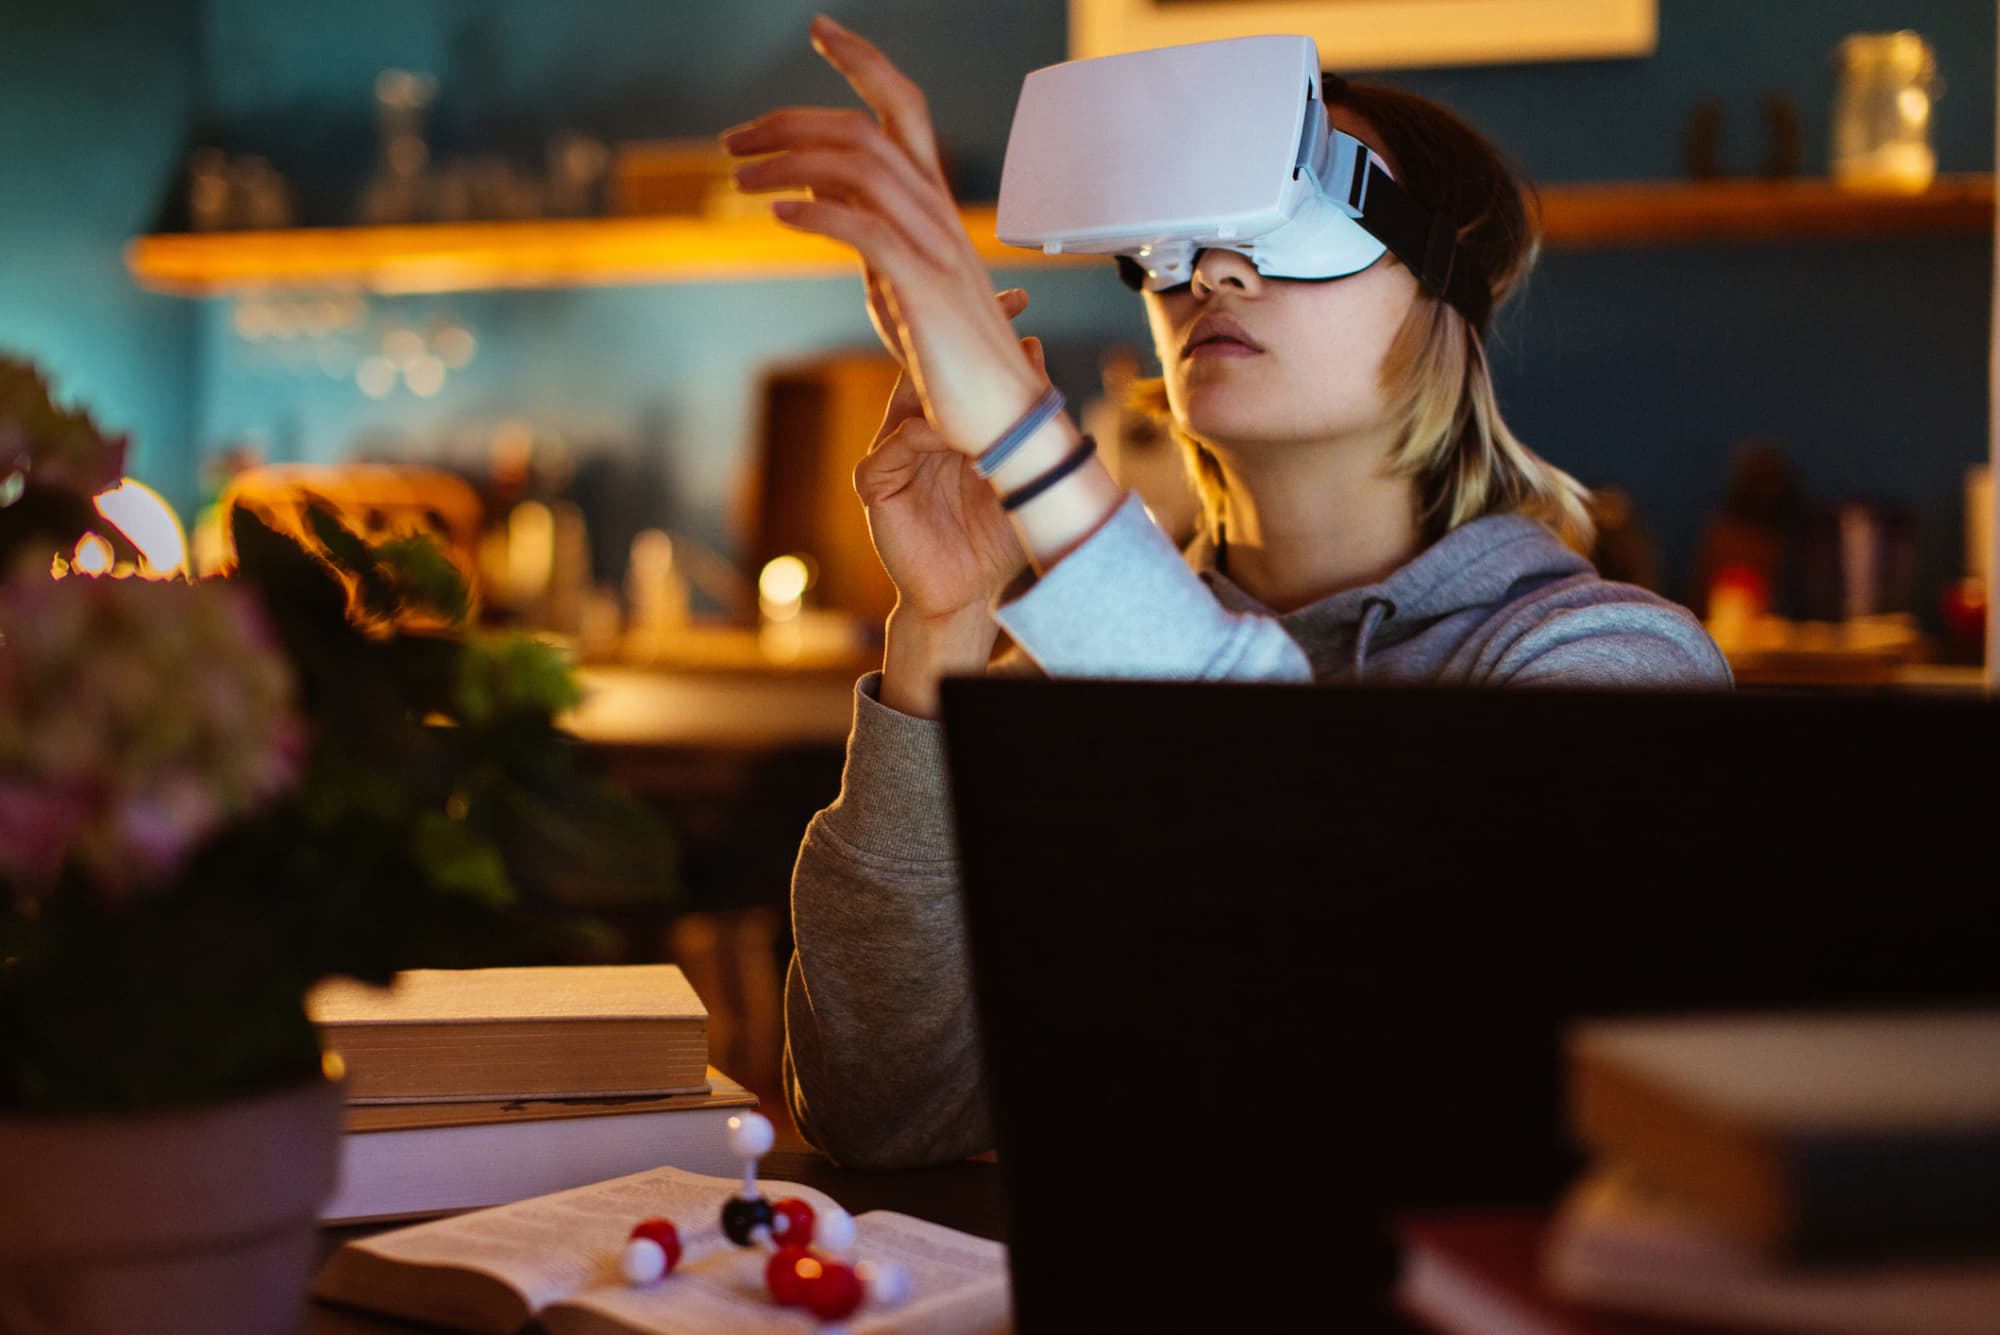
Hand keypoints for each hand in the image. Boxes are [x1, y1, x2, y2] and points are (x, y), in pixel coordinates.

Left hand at [721, 14, 1046, 456]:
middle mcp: (938, 213)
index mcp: (934, 204)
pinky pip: (867, 229)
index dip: (863, 62)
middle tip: (734, 140)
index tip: (820, 31)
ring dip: (789, 165)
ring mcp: (935, 247)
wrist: (1004, 415)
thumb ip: (868, 232)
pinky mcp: (924, 288)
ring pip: (861, 168)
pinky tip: (781, 214)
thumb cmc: (953, 356)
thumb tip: (822, 200)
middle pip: (868, 128)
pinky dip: (818, 211)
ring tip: (742, 181)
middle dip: (792, 120)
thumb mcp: (899, 279)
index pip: (903, 107)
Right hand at [856, 290, 1041, 623]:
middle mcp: (916, 430)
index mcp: (949, 424)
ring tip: (964, 360)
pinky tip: (939, 430)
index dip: (985, 327)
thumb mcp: (1018, 471)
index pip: (960, 366)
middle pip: (925, 369)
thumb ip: (1021, 419)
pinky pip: (889, 449)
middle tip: (988, 307)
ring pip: (905, 402)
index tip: (1020, 298)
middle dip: (950, 336)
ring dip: (933, 382)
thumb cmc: (996, 538)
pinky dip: (915, 437)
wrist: (969, 596)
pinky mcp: (874, 485)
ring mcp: (892, 455)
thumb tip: (1035, 349)